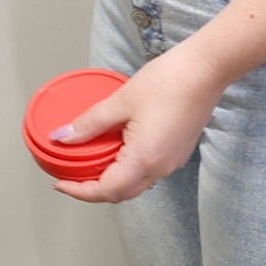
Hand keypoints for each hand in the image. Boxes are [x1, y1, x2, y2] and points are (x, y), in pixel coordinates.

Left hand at [47, 45, 223, 203]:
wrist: (204, 72)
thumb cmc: (166, 83)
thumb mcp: (119, 101)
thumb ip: (89, 123)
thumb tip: (62, 137)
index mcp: (145, 160)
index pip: (107, 190)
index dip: (81, 192)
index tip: (61, 184)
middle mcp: (161, 168)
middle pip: (122, 193)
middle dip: (94, 190)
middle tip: (70, 176)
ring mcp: (171, 162)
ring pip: (135, 184)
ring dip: (110, 180)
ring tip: (87, 163)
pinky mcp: (176, 153)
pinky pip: (147, 171)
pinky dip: (125, 169)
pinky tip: (112, 151)